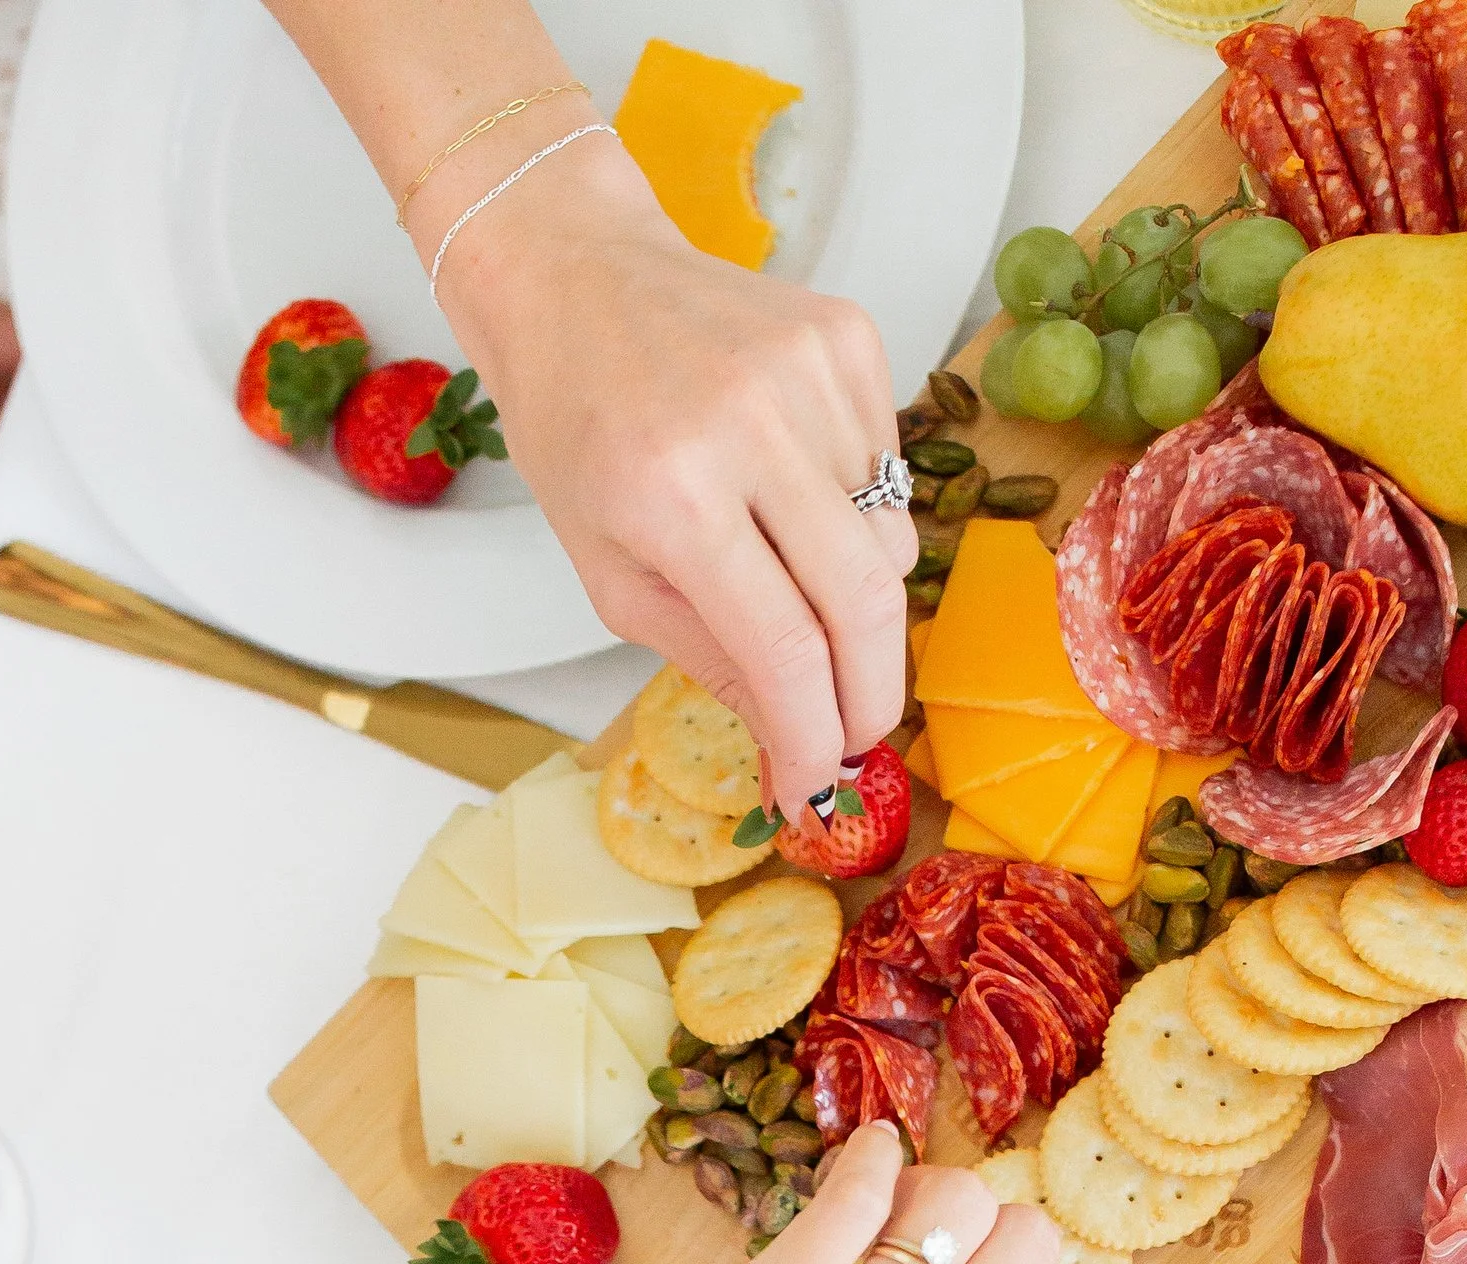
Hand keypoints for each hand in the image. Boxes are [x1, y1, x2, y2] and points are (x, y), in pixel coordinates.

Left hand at [440, 143, 915, 815]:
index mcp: (674, 498)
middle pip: (867, 603)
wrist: (577, 276)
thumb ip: (709, 661)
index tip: (817, 783)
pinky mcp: (849, 337)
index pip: (787, 651)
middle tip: (852, 737)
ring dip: (857, 601)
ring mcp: (811, 373)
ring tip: (797, 588)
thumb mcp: (613, 575)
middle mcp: (751, 427)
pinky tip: (796, 495)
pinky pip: (889, 469)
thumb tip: (790, 745)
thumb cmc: (578, 431)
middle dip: (870, 695)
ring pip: (889, 542)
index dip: (814, 737)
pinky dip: (857, 514)